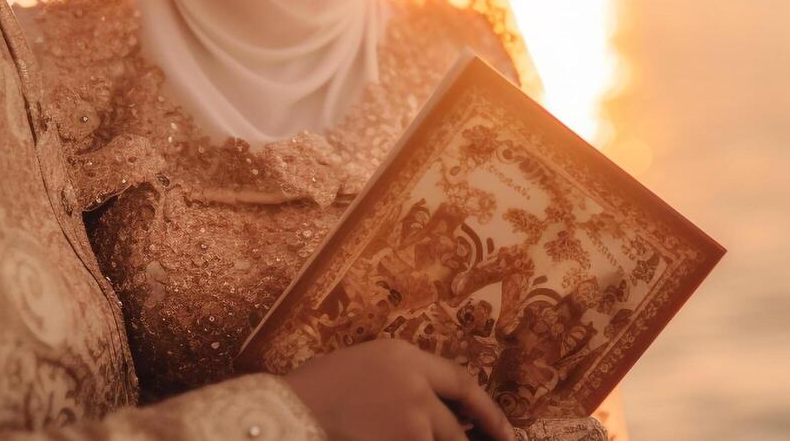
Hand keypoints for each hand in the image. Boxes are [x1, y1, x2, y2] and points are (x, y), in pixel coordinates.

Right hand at [281, 338, 511, 440]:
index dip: (488, 412)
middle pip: (456, 426)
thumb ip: (399, 382)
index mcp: (404, 357)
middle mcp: (417, 385)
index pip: (461, 383)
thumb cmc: (309, 393)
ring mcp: (413, 421)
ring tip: (401, 437)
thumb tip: (431, 410)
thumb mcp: (359, 368)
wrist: (283, 414)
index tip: (505, 433)